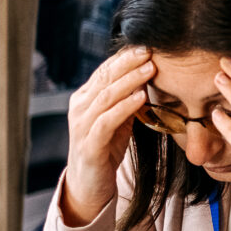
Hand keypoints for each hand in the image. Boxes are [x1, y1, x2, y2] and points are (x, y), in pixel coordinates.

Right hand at [61, 46, 155, 225]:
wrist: (90, 184)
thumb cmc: (106, 148)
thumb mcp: (118, 118)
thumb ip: (127, 98)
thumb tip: (148, 74)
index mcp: (85, 98)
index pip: (105, 70)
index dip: (125, 57)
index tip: (147, 46)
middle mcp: (80, 107)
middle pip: (105, 78)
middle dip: (129, 63)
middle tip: (150, 50)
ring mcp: (82, 125)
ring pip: (106, 96)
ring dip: (130, 81)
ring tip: (150, 69)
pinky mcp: (89, 144)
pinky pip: (107, 121)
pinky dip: (125, 107)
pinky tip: (141, 98)